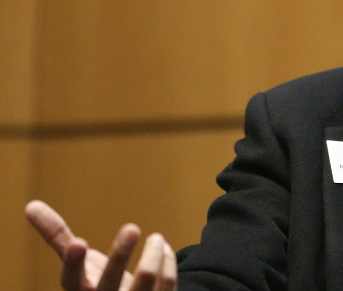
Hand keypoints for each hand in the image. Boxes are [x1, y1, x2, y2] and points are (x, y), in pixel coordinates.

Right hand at [24, 200, 176, 290]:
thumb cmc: (97, 283)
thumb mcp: (78, 263)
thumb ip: (57, 236)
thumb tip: (31, 205)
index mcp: (81, 290)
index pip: (72, 279)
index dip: (74, 262)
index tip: (78, 242)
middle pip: (111, 280)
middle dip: (121, 254)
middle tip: (132, 227)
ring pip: (145, 280)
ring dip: (153, 254)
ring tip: (156, 238)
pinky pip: (167, 283)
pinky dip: (167, 261)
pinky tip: (164, 250)